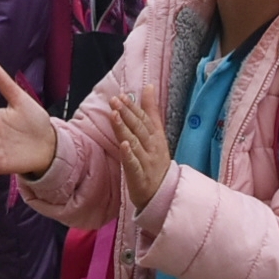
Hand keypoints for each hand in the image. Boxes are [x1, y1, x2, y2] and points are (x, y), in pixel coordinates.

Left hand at [109, 84, 172, 206]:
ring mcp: (146, 162)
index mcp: (156, 137)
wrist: (164, 192)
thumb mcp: (157, 135)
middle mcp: (152, 147)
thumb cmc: (156, 160)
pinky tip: (123, 145)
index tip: (123, 96)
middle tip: (115, 100)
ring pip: (135, 143)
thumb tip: (149, 86)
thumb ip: (151, 111)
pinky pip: (134, 164)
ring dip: (125, 129)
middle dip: (127, 113)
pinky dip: (129, 155)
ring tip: (115, 116)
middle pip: (139, 128)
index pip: (145, 119)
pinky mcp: (140, 177)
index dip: (134, 107)